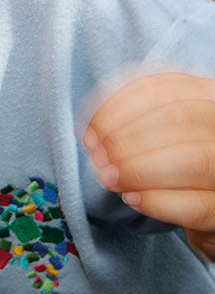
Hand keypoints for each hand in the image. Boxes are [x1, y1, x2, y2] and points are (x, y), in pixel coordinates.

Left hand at [84, 71, 214, 258]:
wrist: (209, 204)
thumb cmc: (178, 167)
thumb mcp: (161, 134)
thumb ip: (134, 124)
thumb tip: (94, 134)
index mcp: (209, 98)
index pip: (165, 87)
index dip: (119, 106)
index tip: (91, 130)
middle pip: (178, 118)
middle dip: (124, 138)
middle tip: (97, 158)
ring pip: (190, 159)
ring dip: (137, 169)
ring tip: (109, 179)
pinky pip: (197, 205)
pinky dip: (157, 201)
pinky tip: (133, 199)